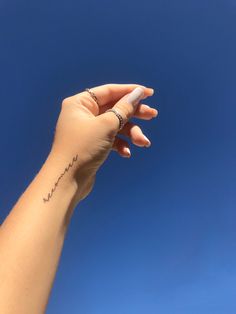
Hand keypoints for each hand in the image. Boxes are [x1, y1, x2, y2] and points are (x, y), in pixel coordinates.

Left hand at [50, 83, 157, 199]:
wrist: (67, 181)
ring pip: (115, 126)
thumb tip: (137, 93)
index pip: (109, 91)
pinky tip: (126, 153)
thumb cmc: (83, 148)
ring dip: (131, 133)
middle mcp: (83, 114)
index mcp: (80, 103)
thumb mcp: (106, 125)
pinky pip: (111, 139)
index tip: (149, 93)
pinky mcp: (92, 145)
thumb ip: (124, 108)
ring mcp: (88, 131)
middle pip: (114, 108)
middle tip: (153, 115)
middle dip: (134, 113)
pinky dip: (120, 144)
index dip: (130, 91)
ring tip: (143, 143)